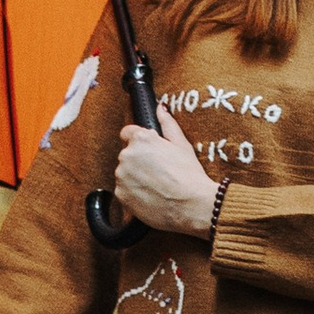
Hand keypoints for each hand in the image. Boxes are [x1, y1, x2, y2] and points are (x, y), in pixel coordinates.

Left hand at [114, 107, 223, 235]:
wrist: (192, 205)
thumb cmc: (189, 174)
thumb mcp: (182, 145)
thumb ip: (168, 123)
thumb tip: (160, 108)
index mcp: (141, 139)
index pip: (127, 132)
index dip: (139, 141)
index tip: (148, 151)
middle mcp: (127, 155)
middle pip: (127, 155)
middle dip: (139, 161)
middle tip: (160, 172)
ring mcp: (122, 176)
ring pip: (125, 174)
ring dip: (135, 178)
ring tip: (157, 186)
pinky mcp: (121, 195)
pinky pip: (124, 191)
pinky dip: (134, 193)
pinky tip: (152, 196)